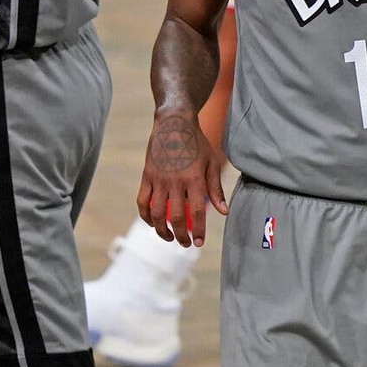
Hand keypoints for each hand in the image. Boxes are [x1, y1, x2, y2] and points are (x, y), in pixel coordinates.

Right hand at [136, 108, 228, 247]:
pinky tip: (153, 223)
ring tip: (169, 237)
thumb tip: (224, 212)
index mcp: (194, 178)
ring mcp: (158, 179)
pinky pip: (142, 202)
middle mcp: (175, 181)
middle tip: (187, 244)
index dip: (198, 230)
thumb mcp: (211, 162)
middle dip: (182, 235)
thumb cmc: (197, 143)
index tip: (199, 242)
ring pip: (156, 213)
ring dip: (162, 230)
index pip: (197, 211)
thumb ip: (216, 189)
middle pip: (176, 217)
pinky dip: (146, 216)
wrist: (174, 123)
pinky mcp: (147, 176)